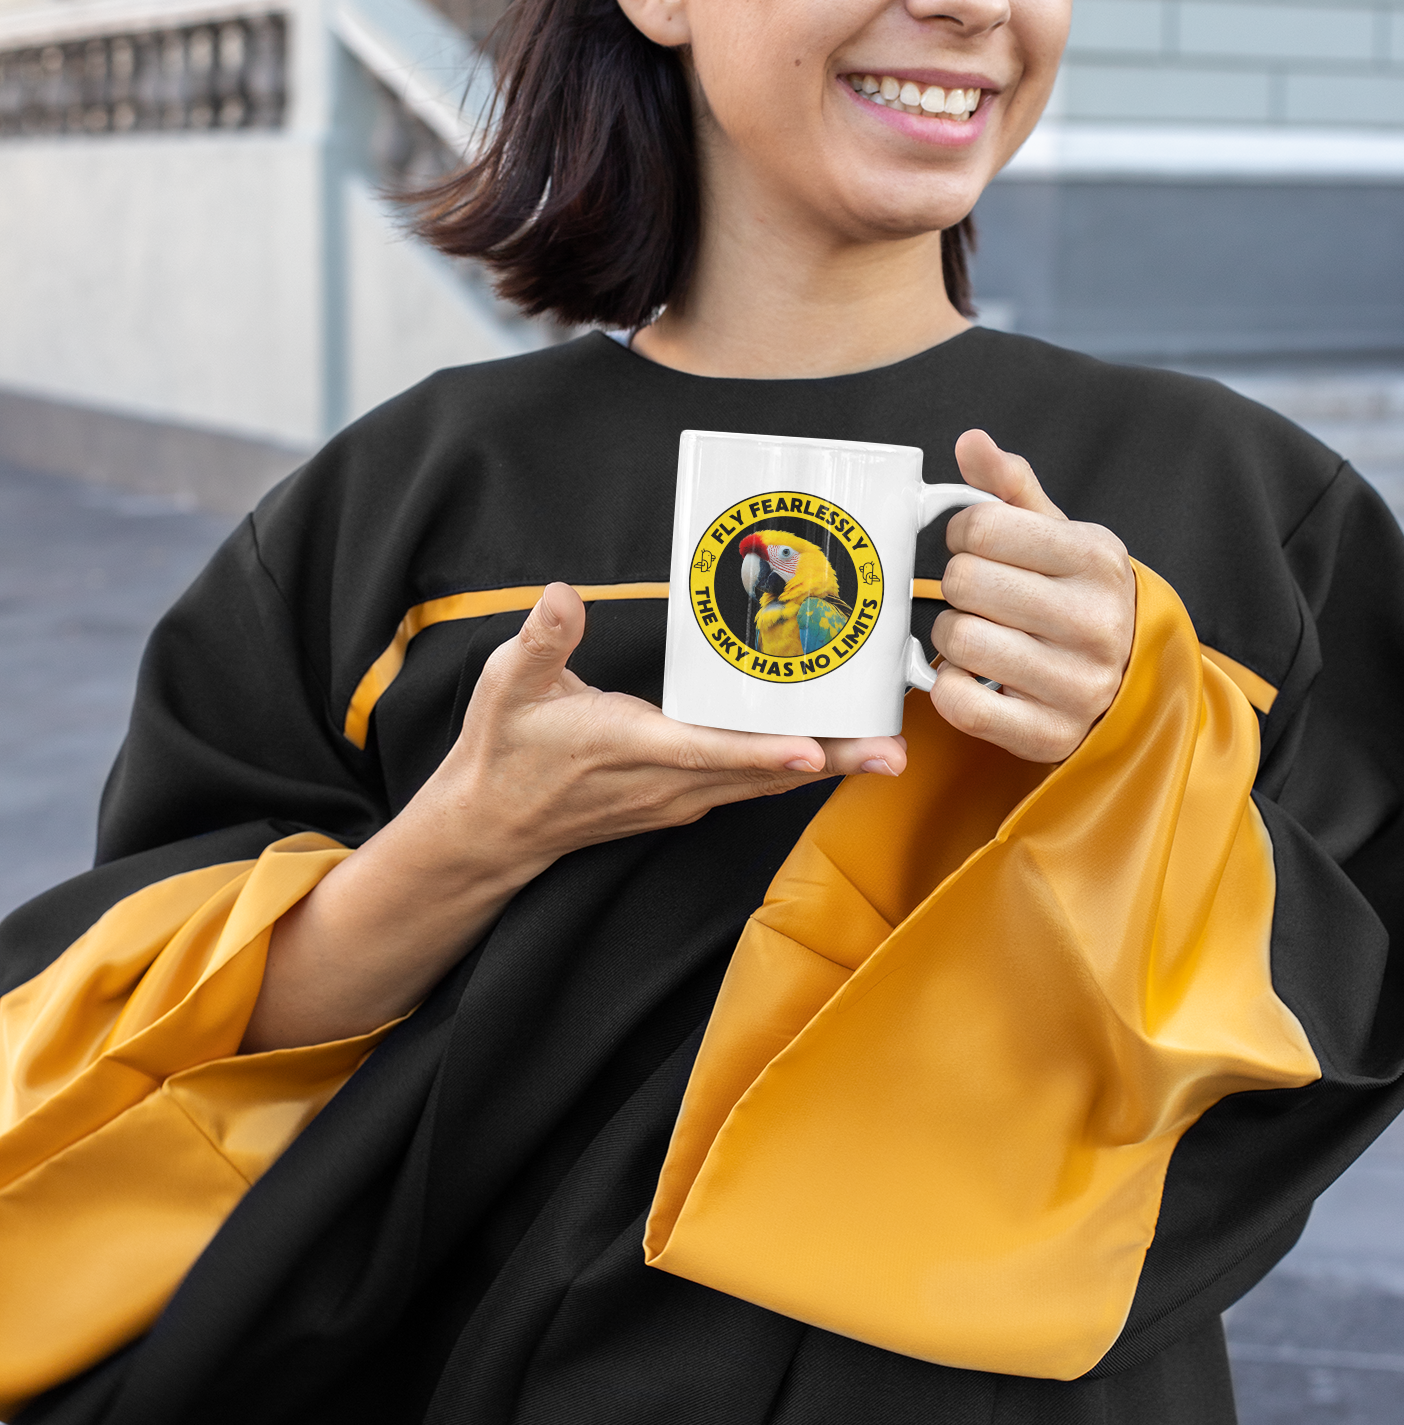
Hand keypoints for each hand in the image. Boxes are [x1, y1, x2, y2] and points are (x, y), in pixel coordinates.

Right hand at [244, 585, 902, 1049]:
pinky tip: (826, 750)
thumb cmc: (505, 751)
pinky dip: (791, 768)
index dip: (760, 753)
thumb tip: (562, 598)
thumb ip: (542, 641)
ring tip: (883, 751)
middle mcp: (667, 781)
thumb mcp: (508, 686)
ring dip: (823, 767)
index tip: (809, 751)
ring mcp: (679, 796)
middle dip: (828, 762)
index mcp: (632, 746)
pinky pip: (749, 785)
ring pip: (763, 783)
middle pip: (761, 774)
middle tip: (891, 752)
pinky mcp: (681, 798)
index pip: (708, 752)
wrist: (491, 826)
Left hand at [928, 430, 1134, 763]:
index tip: (974, 545)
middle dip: (957, 584)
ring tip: (977, 632)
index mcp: (1096, 559)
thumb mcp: (1060, 536)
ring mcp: (1077, 684)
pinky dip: (951, 687)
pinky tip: (974, 676)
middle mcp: (1094, 622)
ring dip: (951, 634)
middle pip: (964, 581)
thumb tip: (971, 441)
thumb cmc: (1078, 596)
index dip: (963, 532)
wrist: (1131, 681)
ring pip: (959, 639)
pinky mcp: (1050, 734)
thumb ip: (1011, 489)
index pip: (983, 526)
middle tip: (976, 594)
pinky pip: (961, 703)